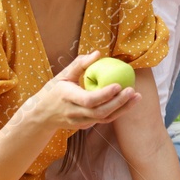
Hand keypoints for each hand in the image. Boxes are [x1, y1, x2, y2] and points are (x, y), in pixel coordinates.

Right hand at [23, 52, 139, 131]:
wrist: (42, 115)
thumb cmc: (54, 91)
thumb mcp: (62, 75)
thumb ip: (80, 64)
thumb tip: (98, 53)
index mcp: (66, 97)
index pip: (88, 99)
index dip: (104, 94)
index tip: (118, 85)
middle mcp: (73, 112)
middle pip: (99, 112)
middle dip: (118, 102)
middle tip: (133, 91)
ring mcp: (79, 121)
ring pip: (104, 118)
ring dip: (123, 109)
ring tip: (137, 97)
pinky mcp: (85, 126)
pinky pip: (103, 120)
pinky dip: (117, 112)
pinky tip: (128, 102)